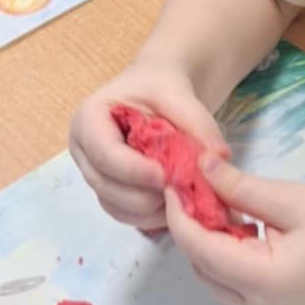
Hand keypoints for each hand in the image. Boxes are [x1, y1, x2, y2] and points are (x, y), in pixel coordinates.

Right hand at [70, 62, 228, 233]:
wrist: (160, 92)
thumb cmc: (162, 86)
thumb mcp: (179, 95)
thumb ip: (197, 123)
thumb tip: (220, 157)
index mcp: (89, 119)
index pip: (103, 153)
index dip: (132, 170)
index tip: (165, 177)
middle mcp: (84, 150)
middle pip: (106, 185)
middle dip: (145, 195)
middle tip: (181, 191)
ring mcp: (95, 174)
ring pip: (115, 205)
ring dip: (149, 210)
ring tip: (181, 198)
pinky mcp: (110, 191)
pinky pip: (125, 214)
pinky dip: (150, 217)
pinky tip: (175, 206)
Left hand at [165, 157, 304, 304]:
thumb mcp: (293, 200)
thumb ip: (241, 187)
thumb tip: (199, 166)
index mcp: (261, 282)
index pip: (198, 247)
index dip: (179, 213)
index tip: (173, 179)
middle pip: (200, 266)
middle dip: (190, 227)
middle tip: (192, 186)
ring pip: (213, 277)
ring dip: (207, 242)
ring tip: (215, 201)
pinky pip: (233, 284)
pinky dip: (226, 255)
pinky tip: (238, 225)